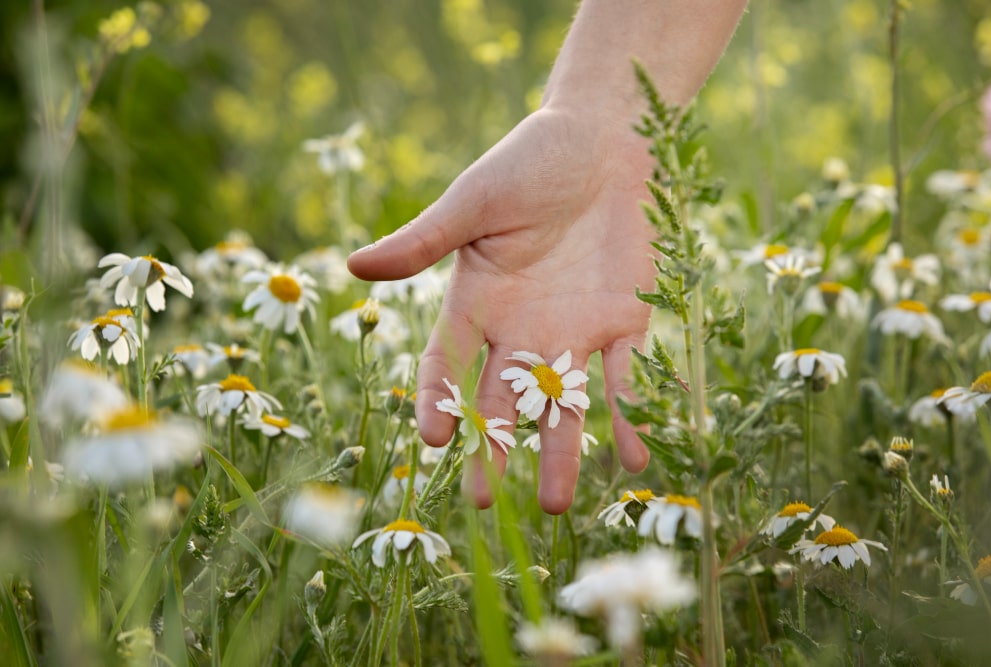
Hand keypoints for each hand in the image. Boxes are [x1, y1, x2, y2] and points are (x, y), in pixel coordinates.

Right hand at [347, 106, 656, 513]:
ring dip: (560, 450)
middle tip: (483, 502)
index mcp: (477, 299)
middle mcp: (522, 328)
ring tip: (554, 502)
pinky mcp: (625, 321)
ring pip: (562, 403)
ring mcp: (574, 329)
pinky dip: (631, 413)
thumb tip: (355, 267)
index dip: (438, 401)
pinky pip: (627, 378)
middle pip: (501, 400)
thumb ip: (424, 239)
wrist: (609, 137)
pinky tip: (635, 457)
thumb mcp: (474, 200)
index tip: (434, 442)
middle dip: (492, 448)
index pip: (448, 363)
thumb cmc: (532, 159)